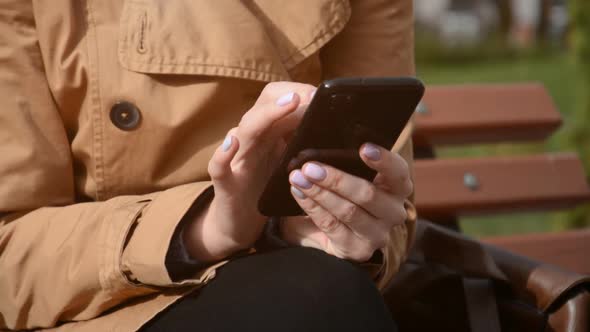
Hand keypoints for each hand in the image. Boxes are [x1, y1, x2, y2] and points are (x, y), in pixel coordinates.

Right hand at [184, 82, 316, 261]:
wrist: (239, 221)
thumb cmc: (266, 188)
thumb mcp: (288, 161)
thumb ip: (302, 141)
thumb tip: (329, 124)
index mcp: (267, 133)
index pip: (276, 99)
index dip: (298, 93)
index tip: (320, 94)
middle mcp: (250, 140)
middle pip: (263, 108)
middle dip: (287, 98)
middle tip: (313, 95)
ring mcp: (236, 160)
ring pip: (245, 130)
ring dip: (267, 115)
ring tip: (289, 103)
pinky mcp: (225, 183)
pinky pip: (218, 166)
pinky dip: (223, 154)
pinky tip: (232, 143)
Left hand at [282, 144, 411, 261]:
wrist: (336, 235)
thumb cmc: (345, 195)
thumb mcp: (353, 177)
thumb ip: (347, 160)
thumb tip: (323, 136)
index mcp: (398, 187)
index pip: (399, 172)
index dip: (383, 160)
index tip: (363, 148)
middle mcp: (394, 212)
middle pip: (368, 194)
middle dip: (336, 179)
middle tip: (309, 166)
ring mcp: (377, 234)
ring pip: (348, 211)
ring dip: (319, 193)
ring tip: (298, 178)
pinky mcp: (357, 249)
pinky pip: (331, 225)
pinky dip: (312, 207)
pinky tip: (299, 193)